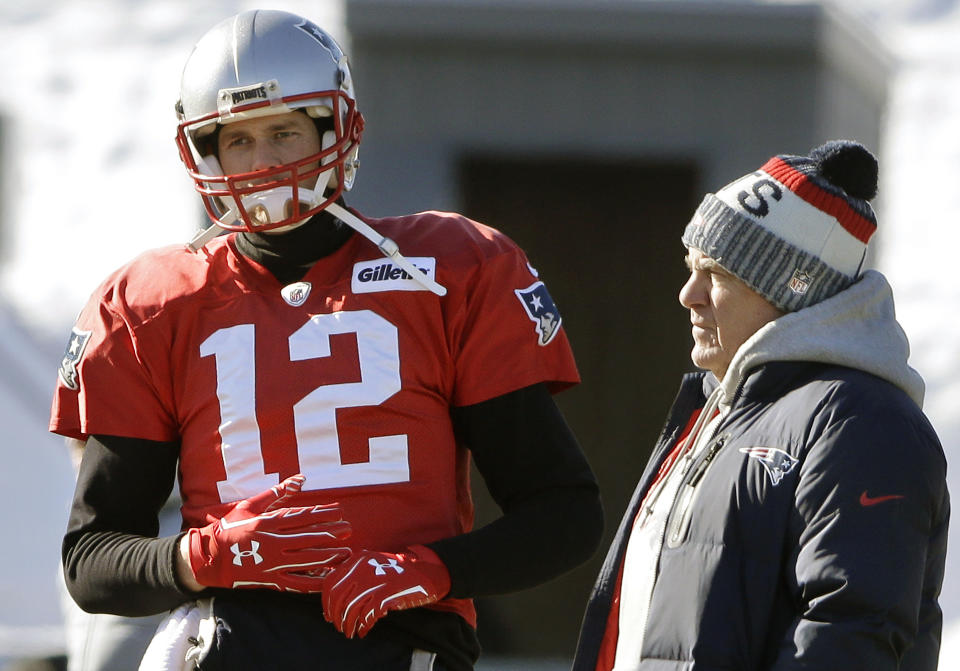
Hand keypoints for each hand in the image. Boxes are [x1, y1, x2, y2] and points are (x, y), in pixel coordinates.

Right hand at [187, 474, 350, 591]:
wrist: (209, 557)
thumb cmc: (230, 528)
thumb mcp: (250, 505)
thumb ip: (276, 493)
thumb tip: (300, 479)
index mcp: (268, 523)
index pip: (302, 517)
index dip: (323, 514)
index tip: (340, 511)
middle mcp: (273, 543)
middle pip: (309, 538)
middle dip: (331, 534)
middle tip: (349, 530)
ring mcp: (272, 564)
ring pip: (306, 560)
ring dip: (328, 556)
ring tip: (345, 552)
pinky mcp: (271, 581)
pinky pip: (296, 583)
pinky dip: (314, 582)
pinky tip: (329, 578)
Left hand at [321, 544, 450, 637]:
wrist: (428, 572)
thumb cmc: (399, 572)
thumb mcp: (374, 565)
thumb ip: (355, 577)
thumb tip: (334, 603)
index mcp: (357, 560)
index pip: (330, 583)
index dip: (326, 603)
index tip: (328, 615)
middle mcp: (362, 568)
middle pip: (337, 598)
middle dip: (336, 617)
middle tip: (340, 627)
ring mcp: (374, 580)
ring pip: (350, 609)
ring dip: (348, 625)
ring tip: (351, 632)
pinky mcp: (387, 594)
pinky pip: (367, 615)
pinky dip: (363, 626)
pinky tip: (364, 631)